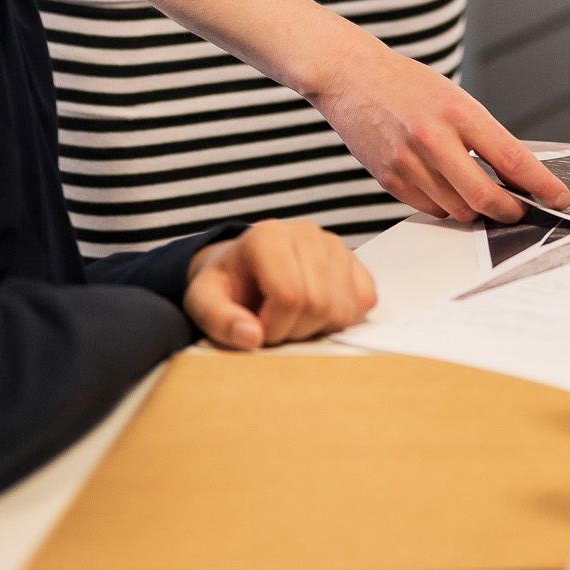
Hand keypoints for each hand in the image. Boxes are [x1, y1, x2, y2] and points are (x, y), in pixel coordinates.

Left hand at [184, 219, 377, 348]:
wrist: (244, 270)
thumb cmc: (226, 286)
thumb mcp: (203, 302)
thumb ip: (219, 320)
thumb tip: (252, 337)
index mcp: (268, 236)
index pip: (289, 296)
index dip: (273, 327)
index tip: (255, 329)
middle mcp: (306, 232)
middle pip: (319, 303)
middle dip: (294, 330)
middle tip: (274, 326)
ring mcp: (334, 244)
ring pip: (343, 307)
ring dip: (317, 328)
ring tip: (292, 319)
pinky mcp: (354, 260)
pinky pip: (366, 299)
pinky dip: (343, 317)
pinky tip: (317, 314)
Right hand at [308, 31, 569, 224]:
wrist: (350, 76)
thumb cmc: (406, 83)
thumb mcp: (452, 96)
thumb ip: (480, 133)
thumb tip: (513, 173)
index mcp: (457, 109)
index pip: (510, 157)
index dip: (540, 184)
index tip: (559, 196)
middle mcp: (432, 137)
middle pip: (484, 196)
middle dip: (510, 210)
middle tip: (520, 209)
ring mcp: (408, 161)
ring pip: (458, 209)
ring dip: (477, 210)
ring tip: (482, 196)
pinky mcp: (388, 178)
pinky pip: (430, 210)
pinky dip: (446, 207)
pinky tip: (448, 191)